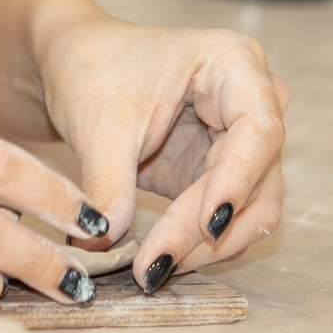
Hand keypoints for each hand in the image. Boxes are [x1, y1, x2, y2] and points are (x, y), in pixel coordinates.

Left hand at [34, 13, 287, 290]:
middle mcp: (255, 101)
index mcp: (233, 64)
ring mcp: (245, 141)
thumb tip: (104, 239)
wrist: (75, 66)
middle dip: (208, 227)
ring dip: (207, 246)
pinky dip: (199, 244)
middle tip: (157, 264)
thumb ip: (107, 181)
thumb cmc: (91, 71)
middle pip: (257, 178)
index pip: (257, 129)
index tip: (209, 223)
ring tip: (152, 268)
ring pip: (251, 208)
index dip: (237, 180)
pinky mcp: (225, 174)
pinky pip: (229, 219)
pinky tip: (160, 261)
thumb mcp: (97, 123)